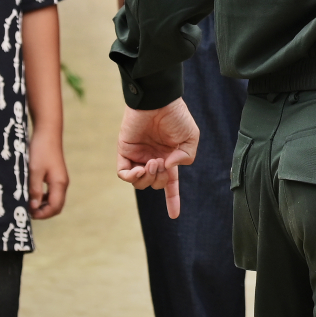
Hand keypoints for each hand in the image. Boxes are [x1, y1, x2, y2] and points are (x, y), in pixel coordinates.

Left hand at [28, 132, 68, 219]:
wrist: (47, 132)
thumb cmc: (41, 150)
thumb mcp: (34, 171)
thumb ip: (34, 190)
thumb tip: (33, 207)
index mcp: (59, 184)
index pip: (55, 207)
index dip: (42, 214)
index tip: (27, 213)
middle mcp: (62, 183)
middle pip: (56, 206)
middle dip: (43, 211)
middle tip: (26, 210)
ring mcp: (60, 179)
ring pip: (53, 199)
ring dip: (42, 204)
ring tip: (27, 202)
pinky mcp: (55, 175)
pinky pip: (51, 192)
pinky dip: (42, 197)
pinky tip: (32, 193)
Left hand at [117, 98, 199, 218]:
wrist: (158, 101)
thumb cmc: (176, 116)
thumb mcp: (191, 138)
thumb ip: (186, 157)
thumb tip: (167, 169)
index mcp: (170, 158)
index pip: (170, 184)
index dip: (173, 200)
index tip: (174, 215)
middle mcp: (154, 159)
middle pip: (155, 184)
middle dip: (160, 180)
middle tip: (162, 163)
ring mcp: (139, 156)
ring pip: (139, 183)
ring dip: (147, 178)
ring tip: (152, 163)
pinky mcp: (125, 151)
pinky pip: (124, 174)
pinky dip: (132, 176)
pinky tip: (141, 168)